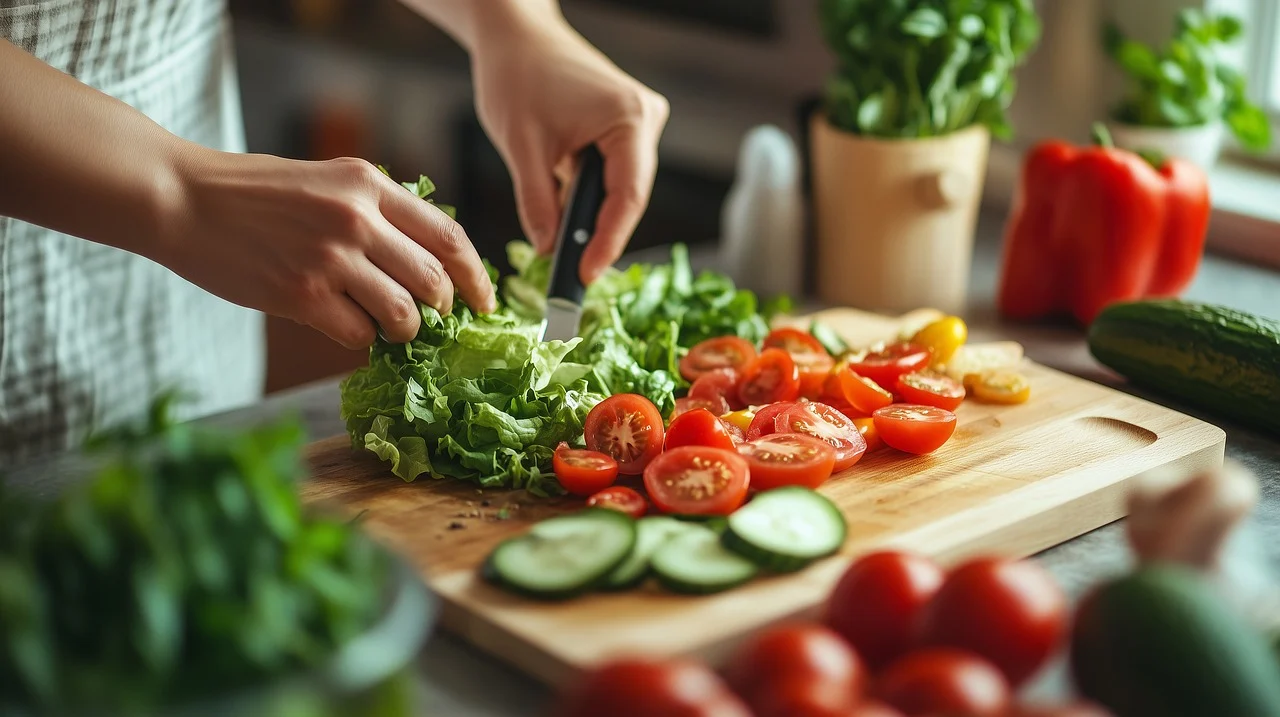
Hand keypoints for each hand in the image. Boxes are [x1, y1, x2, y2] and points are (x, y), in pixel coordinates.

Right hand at [156, 149, 495, 347]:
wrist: (182, 198)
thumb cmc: (254, 193)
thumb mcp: (327, 180)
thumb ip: (377, 211)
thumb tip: (427, 260)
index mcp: (369, 184)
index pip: (449, 237)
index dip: (475, 276)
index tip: (485, 301)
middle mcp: (357, 219)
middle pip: (434, 281)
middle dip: (441, 310)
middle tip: (429, 320)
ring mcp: (330, 258)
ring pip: (404, 315)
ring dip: (404, 331)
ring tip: (388, 327)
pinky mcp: (301, 295)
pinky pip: (359, 335)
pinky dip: (361, 339)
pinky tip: (344, 325)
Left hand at [470, 7, 668, 282]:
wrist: (515, 34)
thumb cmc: (516, 75)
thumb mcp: (521, 146)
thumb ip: (537, 202)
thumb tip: (548, 251)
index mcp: (629, 119)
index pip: (627, 196)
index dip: (607, 241)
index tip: (584, 275)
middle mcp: (645, 120)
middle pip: (628, 196)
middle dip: (598, 237)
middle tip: (572, 279)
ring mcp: (638, 123)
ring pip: (619, 190)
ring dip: (591, 220)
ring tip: (566, 259)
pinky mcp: (622, 129)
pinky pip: (610, 176)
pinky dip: (588, 200)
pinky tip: (566, 224)